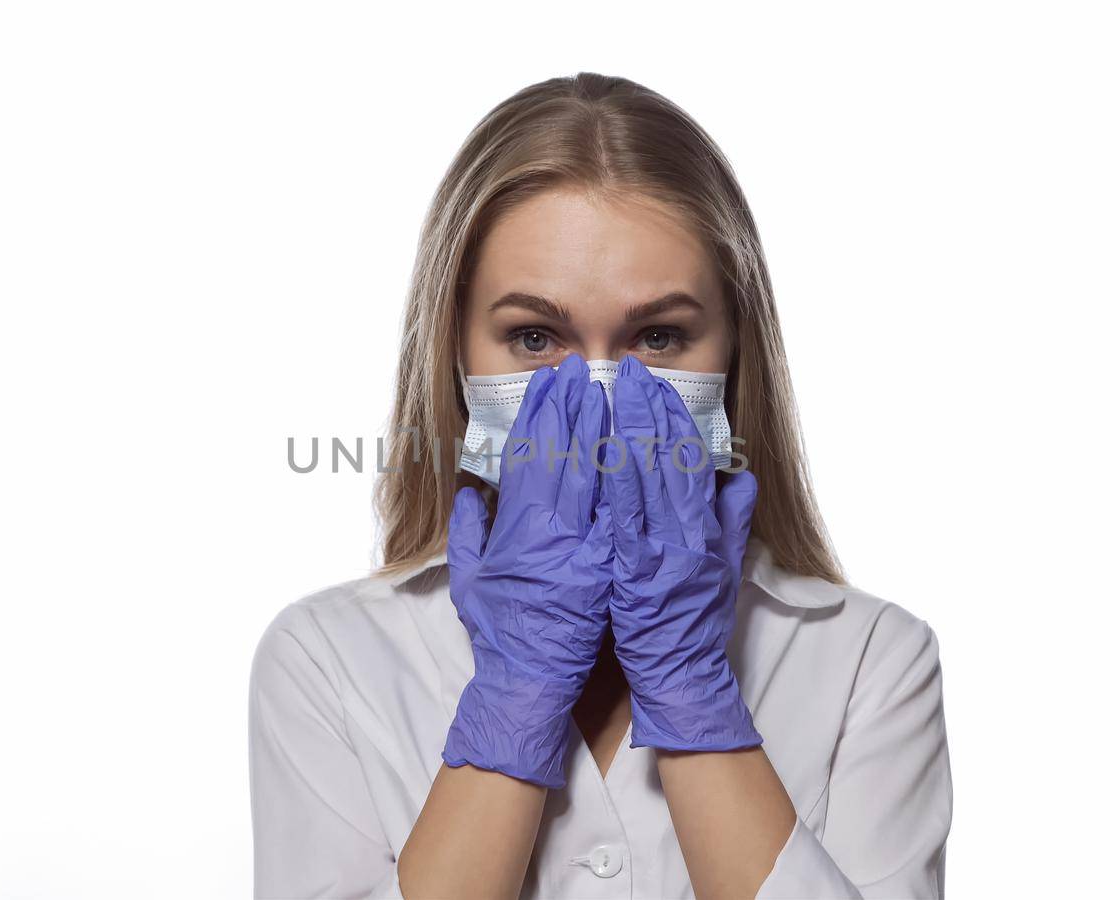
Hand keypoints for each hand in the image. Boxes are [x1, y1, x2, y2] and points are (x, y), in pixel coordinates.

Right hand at [442, 354, 613, 787]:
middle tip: (586, 368)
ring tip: (621, 388)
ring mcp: (586, 547)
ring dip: (612, 424)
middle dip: (576, 405)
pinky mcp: (616, 566)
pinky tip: (652, 441)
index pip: (531, 453)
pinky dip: (644, 473)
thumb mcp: (468, 579)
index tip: (552, 381)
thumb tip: (470, 492)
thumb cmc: (500, 633)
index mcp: (514, 527)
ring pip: (604, 470)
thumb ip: (467, 532)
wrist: (533, 682)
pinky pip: (636, 509)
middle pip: (568, 452)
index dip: (542, 413)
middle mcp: (551, 531)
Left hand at [603, 355, 761, 750]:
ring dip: (629, 429)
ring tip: (612, 389)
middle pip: (665, 457)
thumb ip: (732, 519)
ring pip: (645, 476)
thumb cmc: (695, 621)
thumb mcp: (726, 566)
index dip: (670, 416)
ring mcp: (661, 549)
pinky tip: (604, 447)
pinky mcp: (636, 569)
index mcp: (704, 525)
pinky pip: (625, 515)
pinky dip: (616, 479)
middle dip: (646, 408)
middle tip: (629, 369)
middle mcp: (686, 531)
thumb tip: (740, 477)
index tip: (654, 383)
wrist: (680, 672)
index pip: (687, 457)